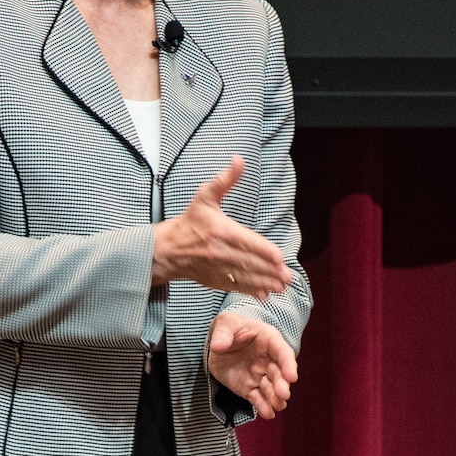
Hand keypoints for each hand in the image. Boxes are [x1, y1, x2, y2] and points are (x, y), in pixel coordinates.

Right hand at [152, 156, 293, 298]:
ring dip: (265, 283)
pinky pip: (235, 286)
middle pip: (249, 263)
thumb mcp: (205, 196)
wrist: (168, 248)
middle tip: (288, 277)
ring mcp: (217, 268)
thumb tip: (239, 161)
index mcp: (220, 231)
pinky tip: (264, 294)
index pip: (246, 242)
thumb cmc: (189, 222)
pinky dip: (250, 291)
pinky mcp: (215, 280)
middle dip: (270, 271)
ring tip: (281, 287)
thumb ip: (225, 180)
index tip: (279, 258)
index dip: (264, 250)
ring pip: (245, 277)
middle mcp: (220, 252)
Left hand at [208, 312, 297, 420]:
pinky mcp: (249, 388)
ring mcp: (260, 376)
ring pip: (270, 389)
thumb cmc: (230, 327)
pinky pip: (257, 398)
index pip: (283, 353)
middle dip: (282, 385)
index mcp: (269, 341)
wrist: (222, 341)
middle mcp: (269, 360)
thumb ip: (223, 334)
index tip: (292, 377)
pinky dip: (263, 407)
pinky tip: (268, 414)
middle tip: (283, 395)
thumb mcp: (225, 323)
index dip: (288, 364)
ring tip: (278, 407)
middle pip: (279, 374)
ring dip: (275, 398)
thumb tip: (218, 347)